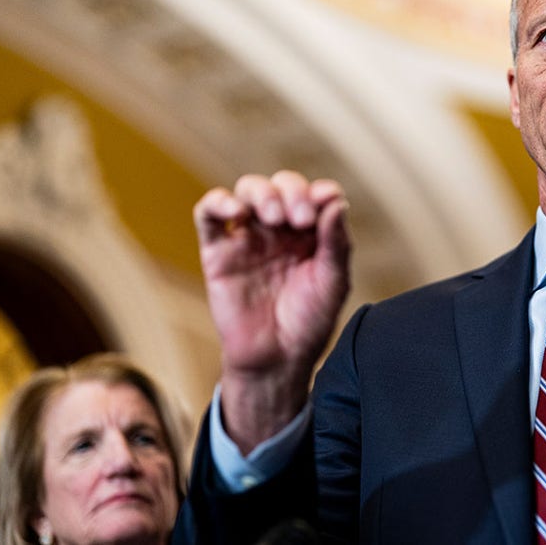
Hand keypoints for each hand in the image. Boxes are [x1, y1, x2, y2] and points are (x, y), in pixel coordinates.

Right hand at [194, 171, 350, 449]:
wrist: (275, 359)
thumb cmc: (308, 323)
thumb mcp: (333, 283)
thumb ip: (336, 243)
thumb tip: (336, 202)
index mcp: (313, 233)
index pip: (315, 194)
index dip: (319, 192)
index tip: (324, 203)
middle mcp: (281, 229)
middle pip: (282, 185)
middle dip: (292, 192)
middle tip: (300, 219)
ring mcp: (249, 237)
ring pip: (248, 190)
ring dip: (262, 193)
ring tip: (274, 218)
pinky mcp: (218, 251)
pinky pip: (209, 214)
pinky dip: (219, 202)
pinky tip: (236, 212)